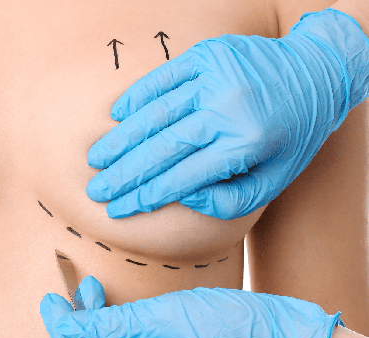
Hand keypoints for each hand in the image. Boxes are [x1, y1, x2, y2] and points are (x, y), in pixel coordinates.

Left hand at [44, 275, 343, 337]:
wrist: (270, 332)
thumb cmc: (224, 324)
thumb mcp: (162, 316)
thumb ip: (113, 324)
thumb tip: (70, 323)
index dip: (63, 330)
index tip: (51, 302)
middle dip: (80, 324)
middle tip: (74, 291)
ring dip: (98, 323)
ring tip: (92, 291)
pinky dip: (117, 328)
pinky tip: (113, 306)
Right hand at [86, 8, 368, 219]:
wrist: (316, 75)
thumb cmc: (291, 136)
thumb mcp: (271, 182)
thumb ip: (226, 202)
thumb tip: (180, 197)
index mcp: (246, 144)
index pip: (181, 177)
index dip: (145, 196)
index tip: (118, 208)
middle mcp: (228, 108)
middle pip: (161, 147)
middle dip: (124, 173)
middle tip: (96, 190)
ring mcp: (216, 76)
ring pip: (156, 113)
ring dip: (121, 139)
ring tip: (97, 159)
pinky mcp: (208, 53)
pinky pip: (163, 77)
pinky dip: (137, 97)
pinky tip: (117, 117)